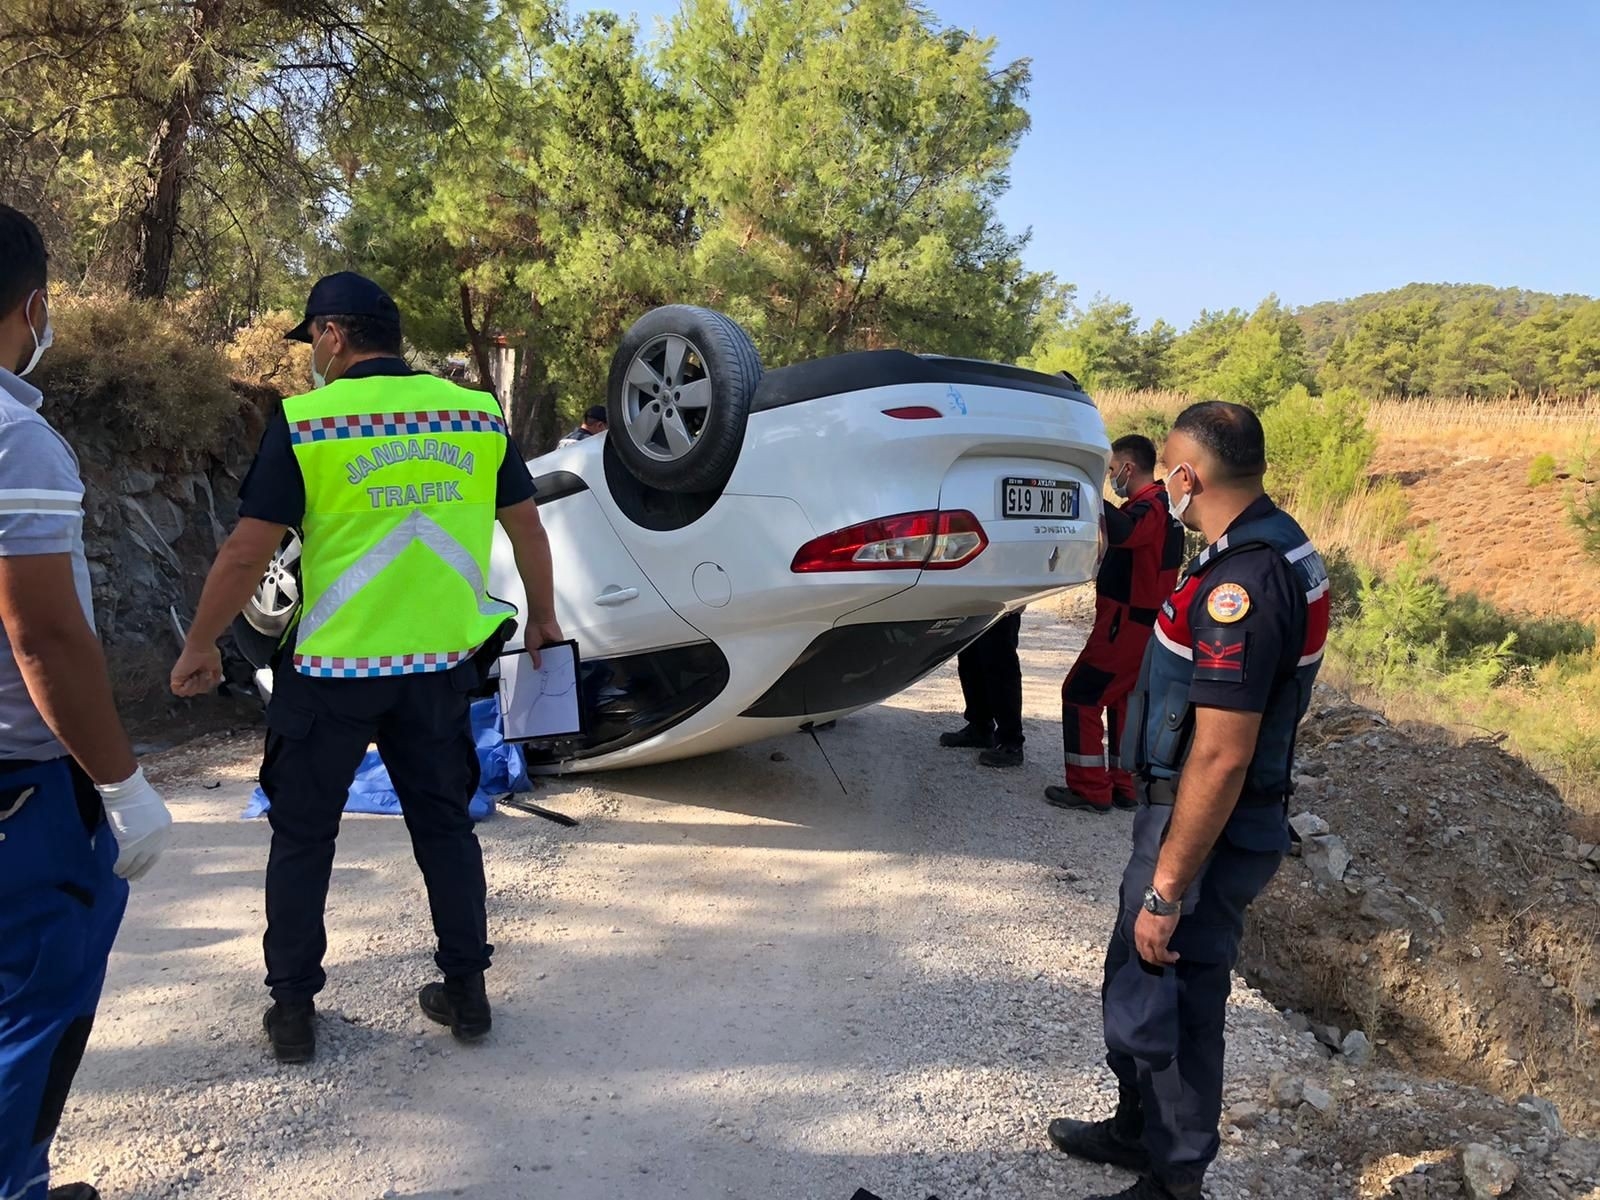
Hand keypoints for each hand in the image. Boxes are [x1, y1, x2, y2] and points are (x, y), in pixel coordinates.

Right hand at [96, 767, 173, 881]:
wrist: (126, 788)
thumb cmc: (134, 793)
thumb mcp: (150, 809)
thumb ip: (150, 822)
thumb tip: (142, 832)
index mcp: (166, 826)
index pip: (159, 848)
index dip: (149, 859)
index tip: (142, 866)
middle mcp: (160, 836)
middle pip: (150, 859)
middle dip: (140, 870)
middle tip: (132, 877)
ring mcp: (146, 841)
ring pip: (137, 863)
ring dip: (128, 871)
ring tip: (121, 875)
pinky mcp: (131, 844)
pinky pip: (125, 861)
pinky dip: (119, 867)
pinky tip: (115, 870)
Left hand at [171, 644, 223, 696]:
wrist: (202, 647)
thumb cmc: (209, 653)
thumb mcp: (216, 667)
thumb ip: (216, 676)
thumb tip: (217, 681)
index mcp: (196, 673)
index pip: (199, 689)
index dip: (206, 686)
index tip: (208, 676)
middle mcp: (188, 676)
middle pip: (194, 693)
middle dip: (201, 686)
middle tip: (202, 675)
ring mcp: (181, 677)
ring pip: (186, 693)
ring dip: (195, 687)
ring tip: (196, 676)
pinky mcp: (175, 677)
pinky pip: (178, 691)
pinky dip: (187, 688)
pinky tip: (191, 679)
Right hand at [527, 617, 564, 668]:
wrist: (541, 620)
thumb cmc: (533, 629)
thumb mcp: (530, 647)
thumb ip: (535, 658)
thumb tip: (536, 667)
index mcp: (538, 648)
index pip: (540, 660)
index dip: (540, 666)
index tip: (541, 672)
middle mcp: (546, 647)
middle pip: (549, 659)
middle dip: (548, 665)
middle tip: (548, 673)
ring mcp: (554, 645)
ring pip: (556, 657)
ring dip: (555, 661)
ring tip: (553, 669)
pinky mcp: (560, 643)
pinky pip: (562, 652)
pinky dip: (561, 656)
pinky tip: (559, 662)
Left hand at [1134, 907, 1180, 966]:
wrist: (1162, 900)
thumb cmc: (1159, 904)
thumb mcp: (1150, 917)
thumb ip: (1151, 926)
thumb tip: (1157, 930)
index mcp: (1138, 929)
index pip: (1140, 946)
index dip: (1148, 952)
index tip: (1156, 955)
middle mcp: (1140, 936)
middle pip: (1145, 955)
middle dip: (1154, 960)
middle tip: (1163, 962)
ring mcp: (1148, 940)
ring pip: (1153, 958)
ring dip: (1162, 961)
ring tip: (1170, 961)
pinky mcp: (1158, 942)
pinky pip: (1162, 956)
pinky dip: (1169, 958)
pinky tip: (1175, 956)